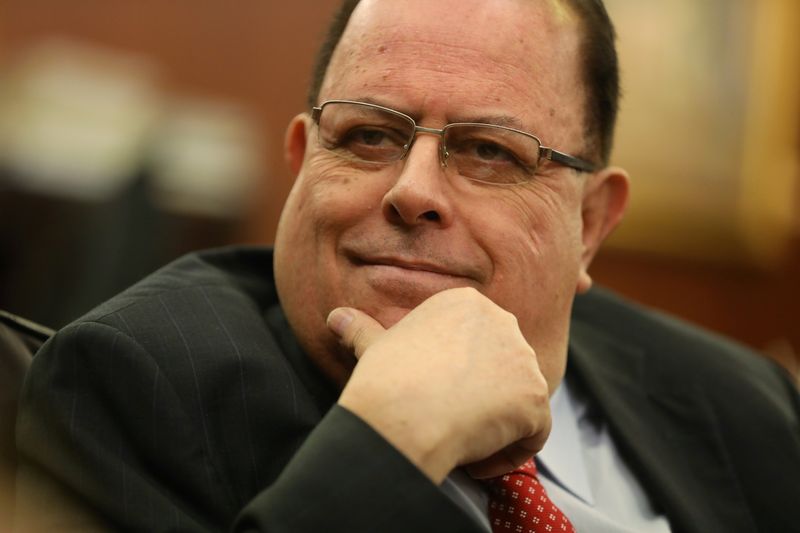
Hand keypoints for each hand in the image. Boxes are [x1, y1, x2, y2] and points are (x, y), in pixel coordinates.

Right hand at [328, 287, 550, 482]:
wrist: (402, 413)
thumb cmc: (386, 378)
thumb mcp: (374, 347)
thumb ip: (363, 330)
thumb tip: (335, 318)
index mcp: (466, 304)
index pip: (479, 346)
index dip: (460, 378)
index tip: (437, 398)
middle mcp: (503, 322)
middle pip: (504, 370)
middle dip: (483, 399)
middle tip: (450, 419)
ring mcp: (524, 359)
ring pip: (521, 402)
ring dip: (496, 427)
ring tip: (461, 440)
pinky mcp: (536, 397)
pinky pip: (534, 433)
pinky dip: (510, 453)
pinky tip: (477, 458)